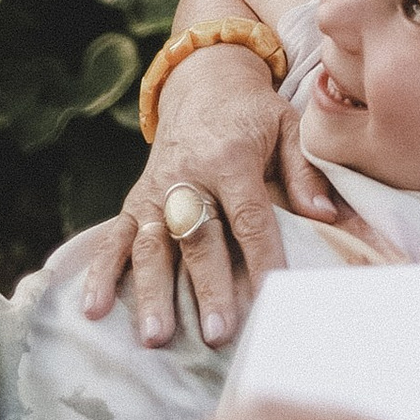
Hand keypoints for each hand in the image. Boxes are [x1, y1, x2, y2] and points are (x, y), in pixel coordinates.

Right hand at [83, 49, 342, 351]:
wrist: (202, 83)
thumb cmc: (252, 115)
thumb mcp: (287, 126)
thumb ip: (304, 171)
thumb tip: (327, 214)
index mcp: (231, 157)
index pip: (248, 215)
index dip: (262, 254)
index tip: (273, 291)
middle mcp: (188, 176)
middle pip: (198, 238)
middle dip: (208, 287)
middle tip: (218, 333)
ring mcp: (155, 191)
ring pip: (152, 246)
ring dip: (152, 292)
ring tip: (156, 336)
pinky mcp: (134, 201)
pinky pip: (115, 238)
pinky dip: (101, 273)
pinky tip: (92, 308)